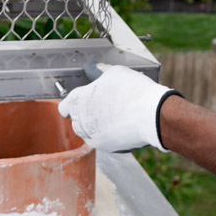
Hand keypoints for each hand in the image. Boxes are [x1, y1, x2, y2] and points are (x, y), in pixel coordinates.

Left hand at [58, 65, 179, 152]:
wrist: (151, 114)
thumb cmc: (132, 91)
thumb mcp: (114, 72)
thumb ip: (99, 72)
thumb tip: (93, 68)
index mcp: (77, 101)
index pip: (64, 106)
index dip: (73, 102)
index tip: (82, 99)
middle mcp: (81, 121)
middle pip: (77, 119)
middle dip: (87, 113)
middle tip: (104, 104)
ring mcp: (93, 136)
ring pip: (90, 131)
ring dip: (97, 125)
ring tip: (115, 114)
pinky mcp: (107, 147)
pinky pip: (104, 139)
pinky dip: (110, 134)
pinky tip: (123, 124)